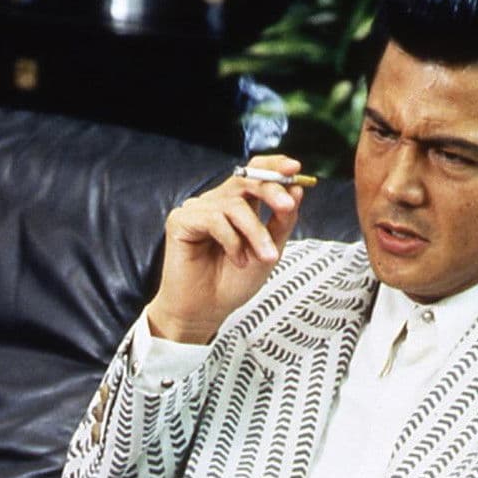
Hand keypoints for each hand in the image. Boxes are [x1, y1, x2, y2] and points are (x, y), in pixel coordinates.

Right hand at [147, 154, 304, 343]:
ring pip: (234, 205)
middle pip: (245, 180)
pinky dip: (232, 241)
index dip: (274, 166)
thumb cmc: (234, 283)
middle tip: (288, 207)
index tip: (295, 169)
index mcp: (238, 205)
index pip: (255, 173)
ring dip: (255, 233)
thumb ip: (282, 221)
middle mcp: (217, 202)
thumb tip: (297, 188)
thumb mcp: (270, 250)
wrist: (208, 311)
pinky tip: (236, 260)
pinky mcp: (180, 220)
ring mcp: (197, 209)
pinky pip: (214, 219)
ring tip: (265, 258)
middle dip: (271, 191)